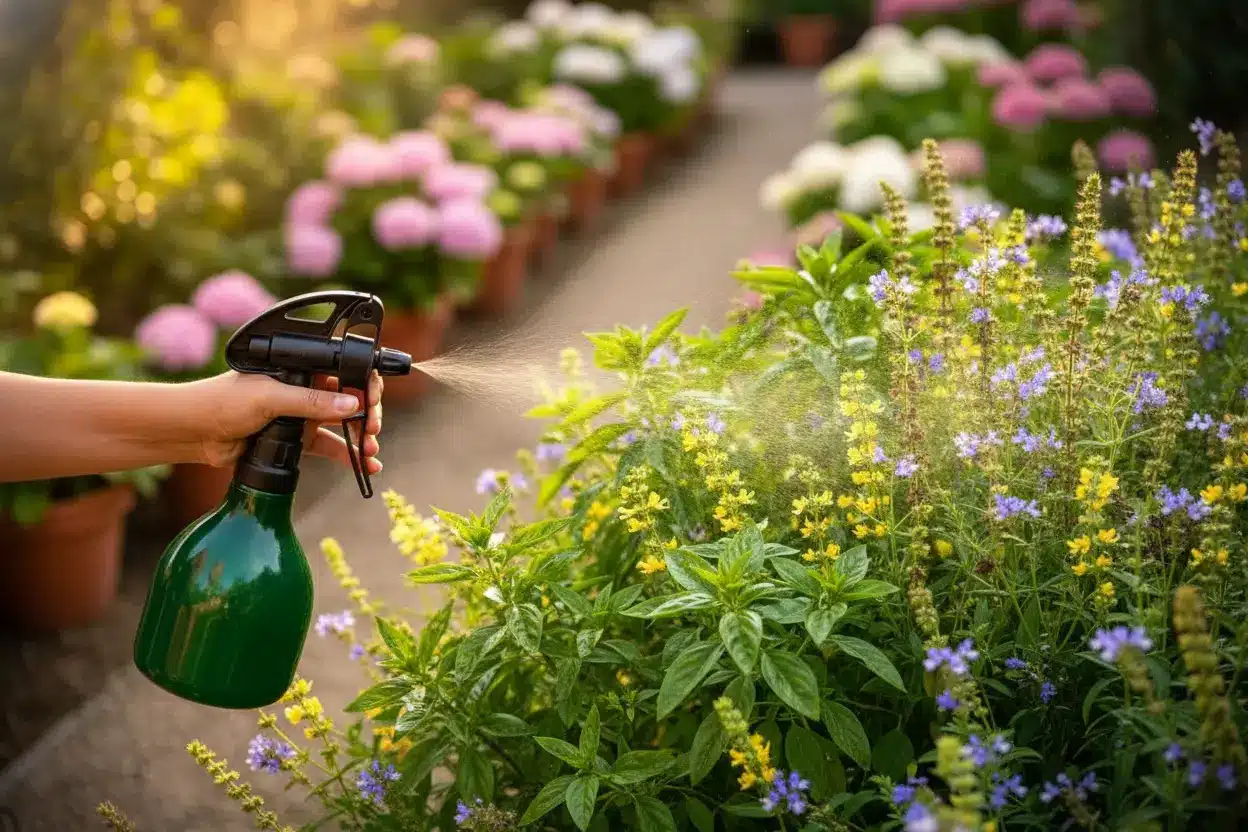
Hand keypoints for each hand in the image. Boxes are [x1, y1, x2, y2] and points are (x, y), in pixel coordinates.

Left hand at [190, 371, 383, 473]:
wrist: (194, 432)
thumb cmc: (223, 401)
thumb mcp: (269, 397)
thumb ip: (310, 403)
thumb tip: (352, 405)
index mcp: (301, 369)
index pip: (345, 370)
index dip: (364, 383)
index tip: (372, 400)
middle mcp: (305, 389)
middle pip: (350, 399)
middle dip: (368, 415)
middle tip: (373, 429)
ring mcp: (301, 416)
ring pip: (343, 426)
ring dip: (362, 438)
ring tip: (372, 451)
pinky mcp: (296, 440)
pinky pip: (329, 447)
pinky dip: (349, 456)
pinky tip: (366, 466)